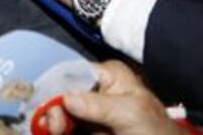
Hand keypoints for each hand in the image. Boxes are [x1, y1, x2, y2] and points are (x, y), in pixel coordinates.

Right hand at [41, 61, 178, 134]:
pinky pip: (67, 128)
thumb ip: (98, 105)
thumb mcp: (130, 113)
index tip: (45, 103)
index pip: (73, 73)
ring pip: (61, 114)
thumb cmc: (157, 132)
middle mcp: (96, 91)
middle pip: (62, 95)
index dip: (56, 87)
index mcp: (109, 76)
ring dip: (54, 124)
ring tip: (55, 131)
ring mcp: (91, 114)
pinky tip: (57, 132)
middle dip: (54, 109)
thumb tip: (67, 97)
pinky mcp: (88, 131)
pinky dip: (60, 131)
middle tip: (54, 126)